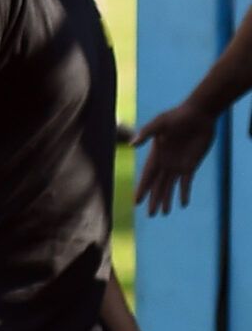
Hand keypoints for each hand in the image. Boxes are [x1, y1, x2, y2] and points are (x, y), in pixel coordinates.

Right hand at [134, 98, 219, 215]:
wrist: (198, 115)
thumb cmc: (177, 116)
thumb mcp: (160, 123)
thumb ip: (147, 133)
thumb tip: (132, 144)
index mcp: (155, 155)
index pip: (147, 176)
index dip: (142, 189)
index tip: (136, 202)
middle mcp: (165, 163)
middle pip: (158, 186)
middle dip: (154, 200)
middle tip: (150, 215)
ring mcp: (178, 165)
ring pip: (170, 187)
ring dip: (167, 199)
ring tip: (164, 213)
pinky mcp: (191, 165)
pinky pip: (187, 183)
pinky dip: (184, 193)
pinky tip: (182, 204)